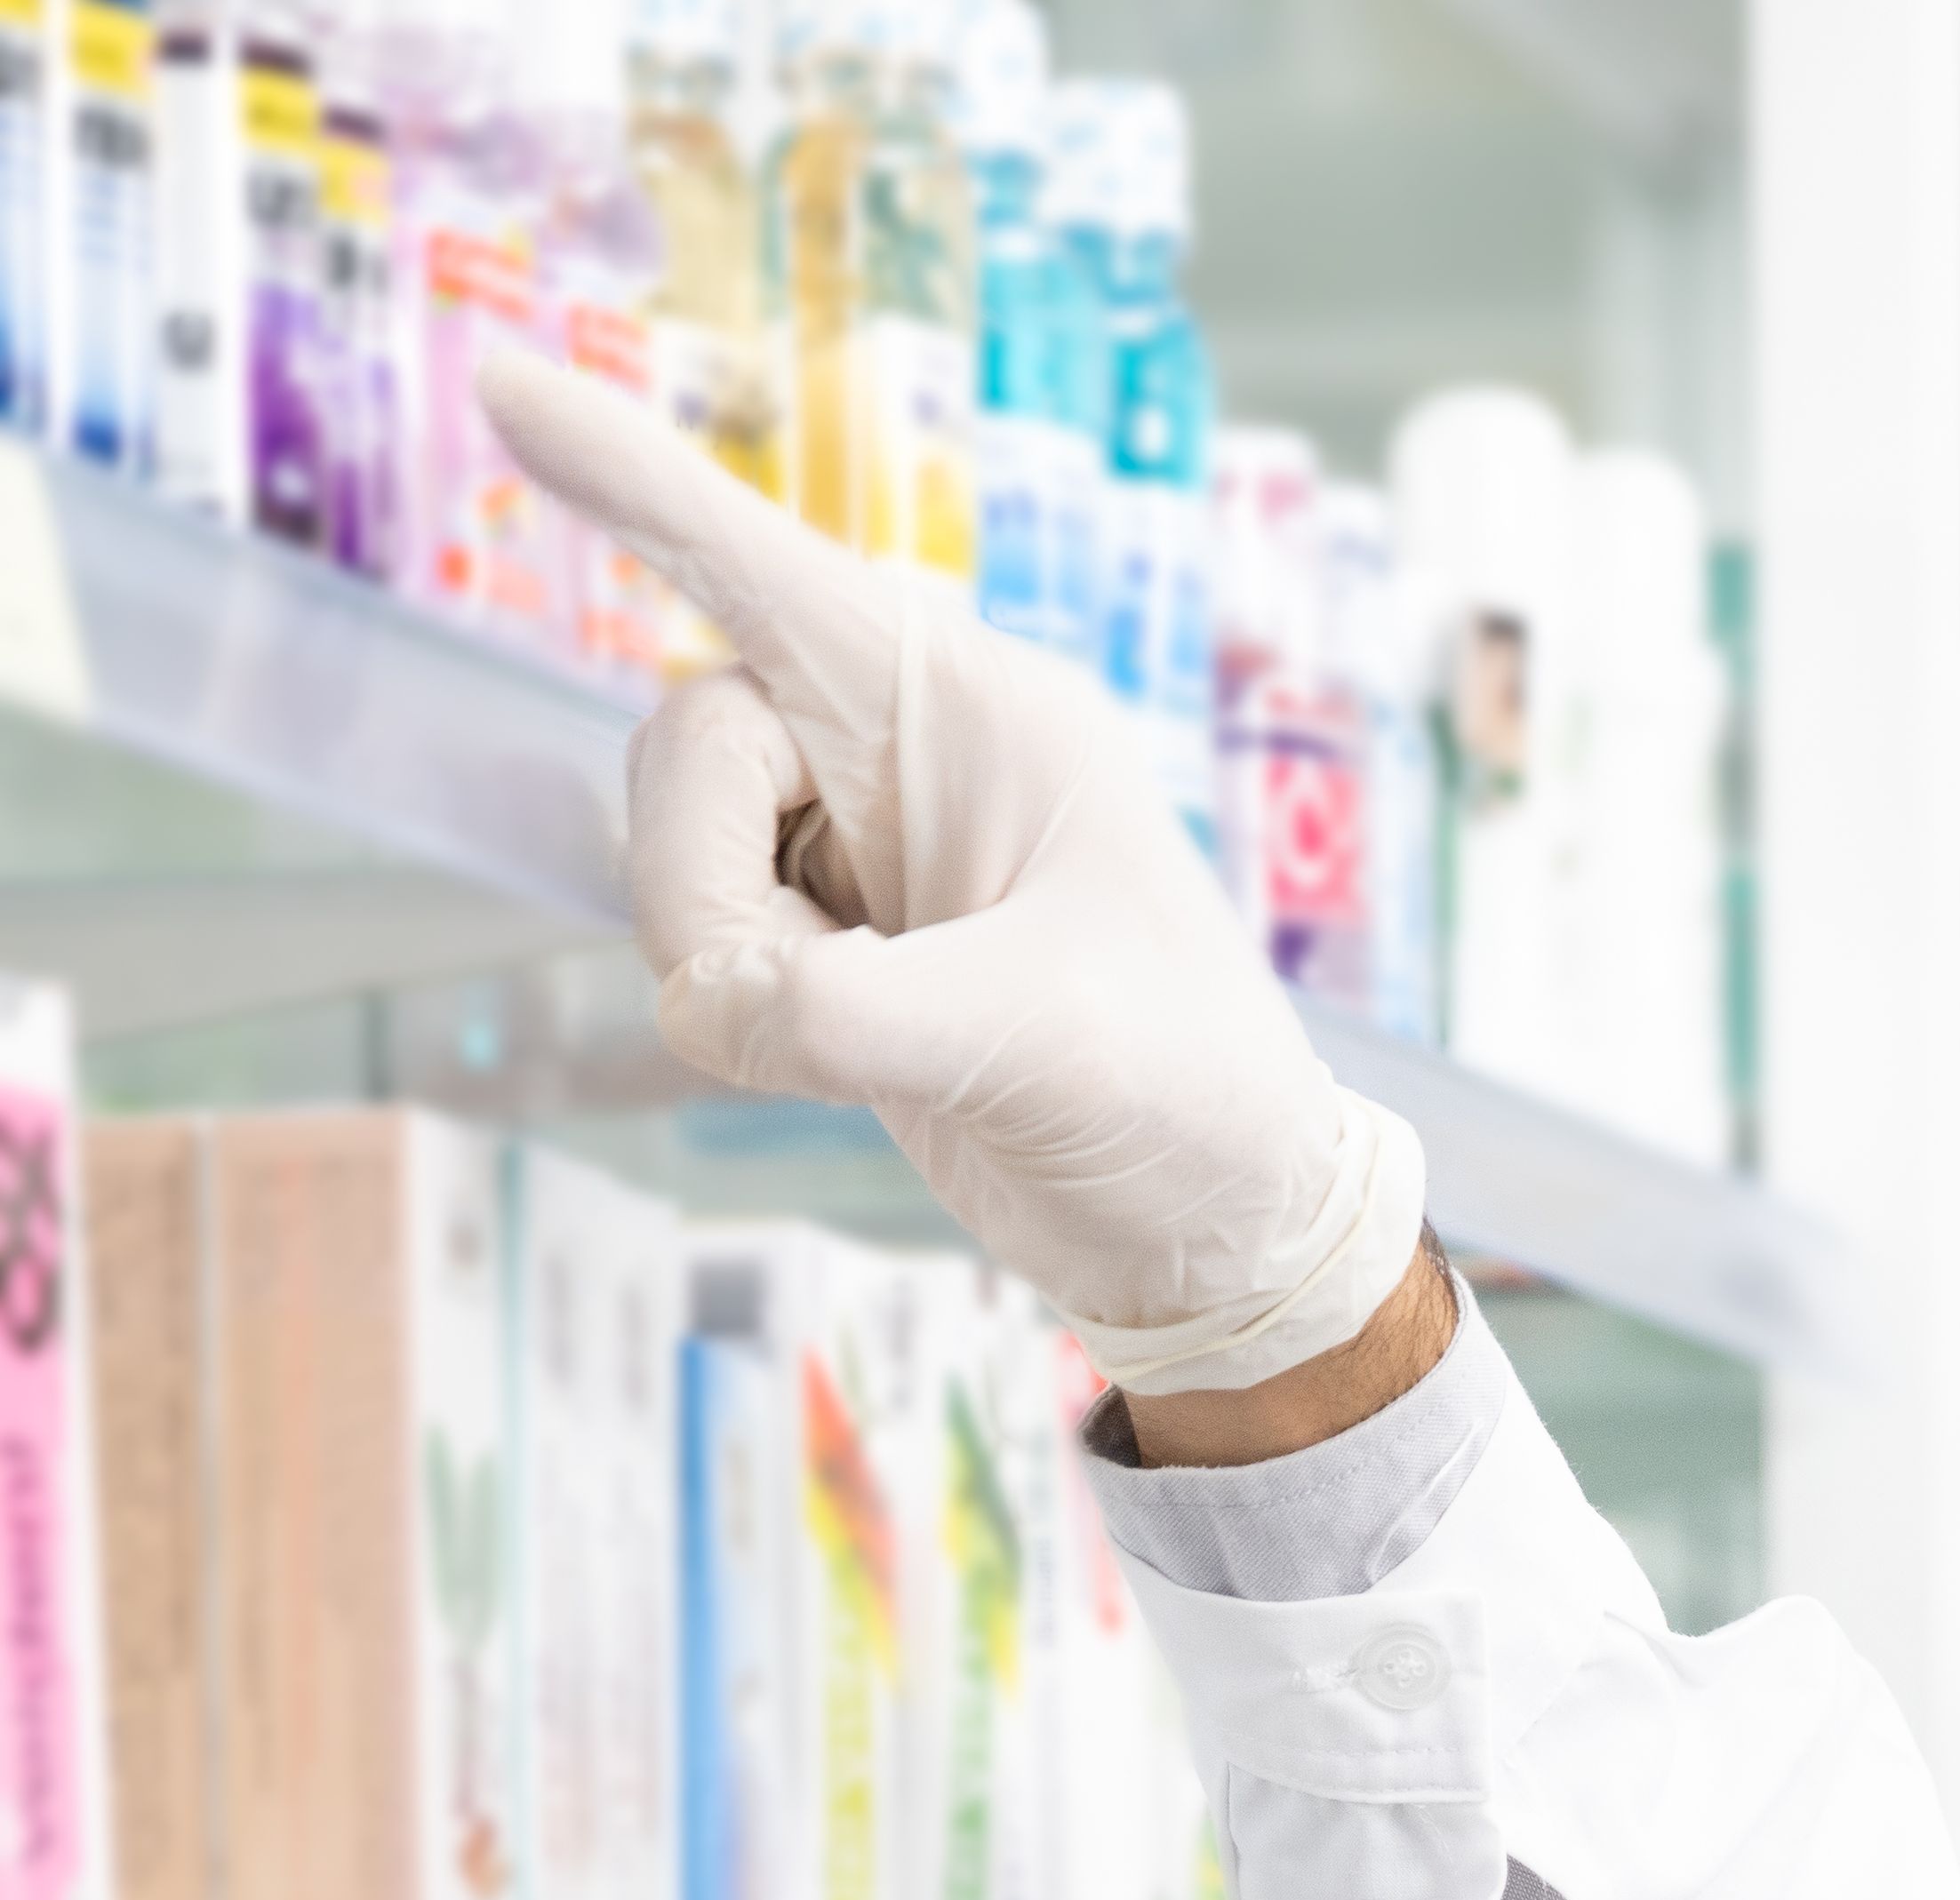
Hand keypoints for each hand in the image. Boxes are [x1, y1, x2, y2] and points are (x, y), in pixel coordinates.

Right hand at [474, 348, 1422, 1397]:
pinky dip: (747, 1017)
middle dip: (701, 887)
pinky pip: (698, 943)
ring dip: (737, 967)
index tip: (499, 378)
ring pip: (672, 854)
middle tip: (811, 1010)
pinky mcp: (827, 930)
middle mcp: (905, 747)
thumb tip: (714, 1002)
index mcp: (973, 706)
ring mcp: (859, 839)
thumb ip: (852, 1016)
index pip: (760, 569)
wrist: (1220, 1222)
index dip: (624, 478)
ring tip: (896, 1038)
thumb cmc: (1183, 1098)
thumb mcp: (1038, 1041)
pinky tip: (873, 1057)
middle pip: (682, 746)